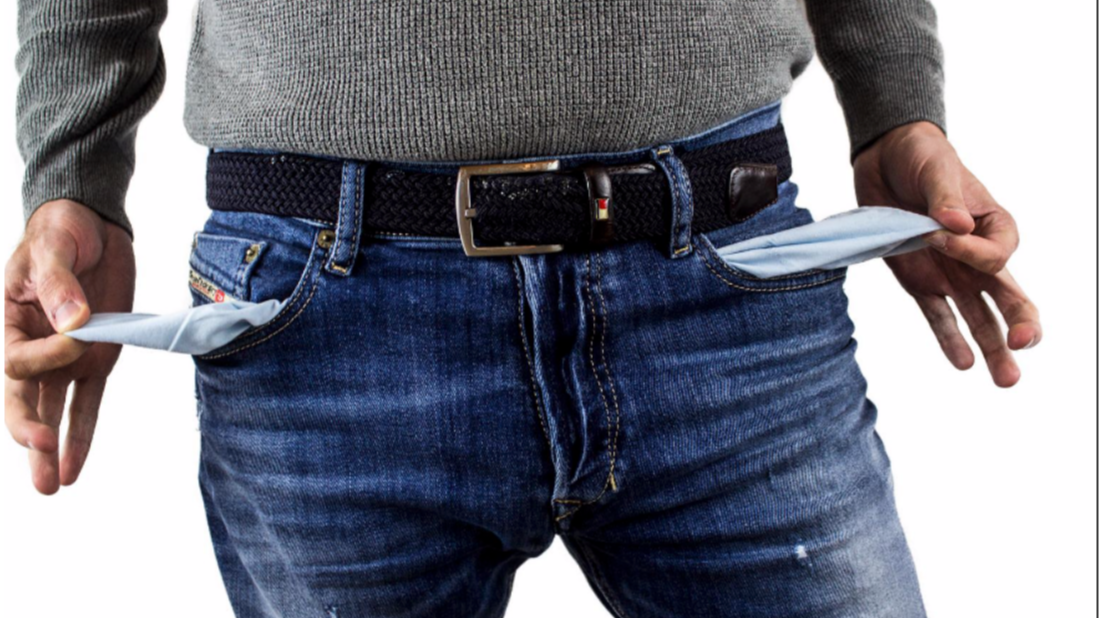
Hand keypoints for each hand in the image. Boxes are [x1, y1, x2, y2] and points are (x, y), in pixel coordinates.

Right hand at [5, 200, 134, 493]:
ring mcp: (65, 359)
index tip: (76, 336)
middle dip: (30, 430)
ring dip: (52, 449)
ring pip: (52, 411)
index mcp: (13, 323)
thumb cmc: (61, 233)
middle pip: (24, 399)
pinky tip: (73, 467)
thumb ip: (60, 285)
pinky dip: (81, 435)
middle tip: (39, 455)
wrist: (90, 225)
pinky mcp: (96, 359)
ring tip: (51, 487)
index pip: (21, 360)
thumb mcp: (54, 249)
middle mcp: (35, 347)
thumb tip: (74, 321)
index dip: (48, 356)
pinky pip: (87, 404)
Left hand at [854, 122, 1041, 387]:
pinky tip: (963, 363)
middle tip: (1024, 345)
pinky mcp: (920, 282)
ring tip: (1005, 380)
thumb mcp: (936, 169)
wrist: (886, 159)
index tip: (939, 230)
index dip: (970, 253)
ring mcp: (951, 274)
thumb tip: (953, 225)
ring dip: (991, 348)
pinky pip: (938, 316)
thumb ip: (945, 198)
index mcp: (995, 227)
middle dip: (1018, 323)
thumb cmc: (922, 159)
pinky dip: (949, 339)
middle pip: (1007, 297)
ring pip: (979, 317)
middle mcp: (977, 257)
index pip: (995, 257)